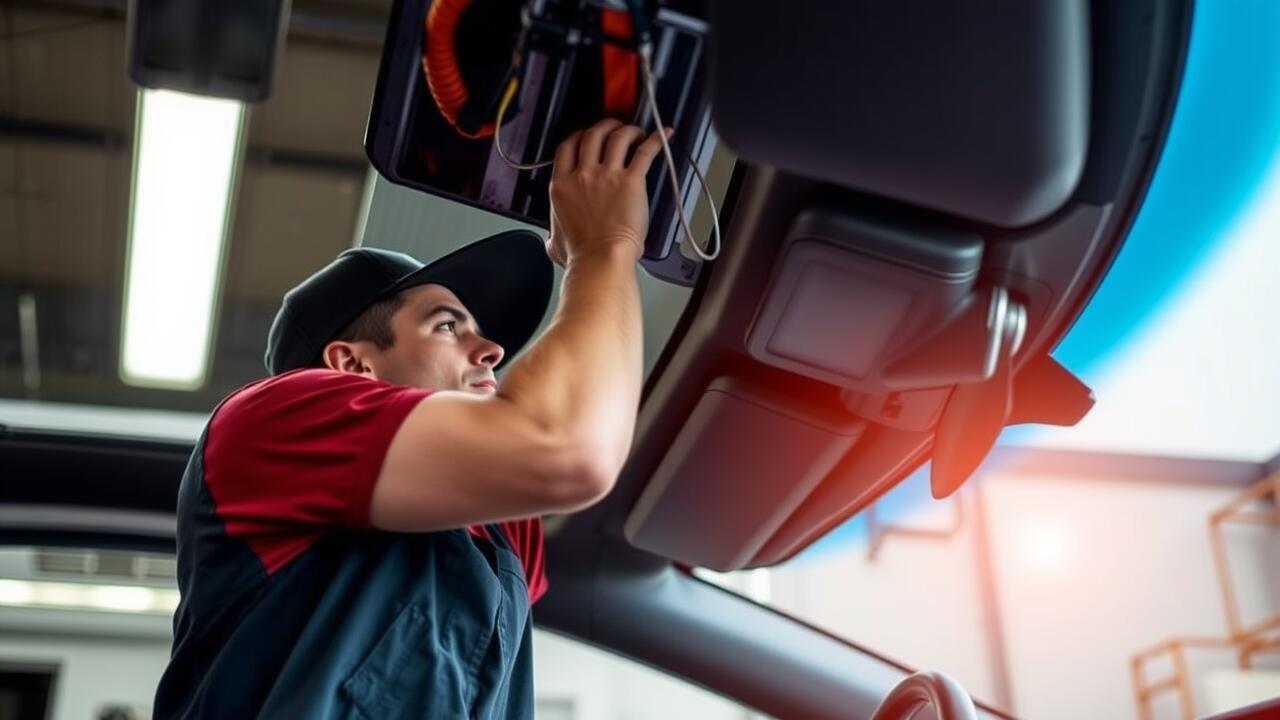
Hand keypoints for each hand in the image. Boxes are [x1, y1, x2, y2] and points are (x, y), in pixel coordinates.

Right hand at [546, 119, 668, 266]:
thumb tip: (552, 240)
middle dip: (604, 126)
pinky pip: (644, 152)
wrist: (600, 258)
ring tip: (636, 131)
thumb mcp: (556, 242)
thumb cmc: (582, 254)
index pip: (567, 147)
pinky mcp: (630, 181)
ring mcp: (606, 175)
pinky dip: (655, 140)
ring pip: (616, 136)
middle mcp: (582, 174)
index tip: (586, 135)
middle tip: (614, 128)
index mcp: (561, 185)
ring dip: (627, 129)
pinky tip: (663, 135)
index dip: (579, 135)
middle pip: (592, 134)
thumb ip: (553, 234)